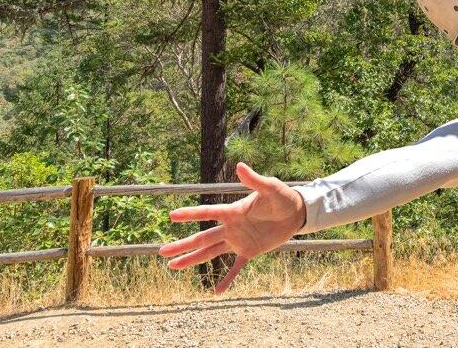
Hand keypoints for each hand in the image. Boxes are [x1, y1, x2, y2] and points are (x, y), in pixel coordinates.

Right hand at [159, 161, 305, 292]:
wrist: (296, 213)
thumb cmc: (283, 197)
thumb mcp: (270, 188)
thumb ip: (254, 180)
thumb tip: (240, 166)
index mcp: (233, 211)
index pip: (208, 213)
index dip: (191, 214)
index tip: (172, 216)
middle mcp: (231, 227)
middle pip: (202, 238)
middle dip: (182, 245)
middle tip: (162, 251)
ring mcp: (238, 240)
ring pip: (210, 252)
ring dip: (193, 259)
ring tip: (173, 267)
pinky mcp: (250, 251)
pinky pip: (235, 266)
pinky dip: (227, 278)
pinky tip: (217, 291)